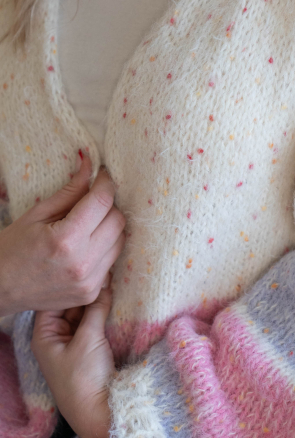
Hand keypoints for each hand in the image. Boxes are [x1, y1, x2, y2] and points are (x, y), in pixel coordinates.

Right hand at [0, 153, 125, 316]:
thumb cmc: (12, 248)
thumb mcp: (37, 214)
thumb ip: (70, 190)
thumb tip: (90, 163)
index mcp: (66, 239)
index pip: (103, 201)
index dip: (105, 181)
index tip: (101, 174)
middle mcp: (82, 263)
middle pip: (118, 220)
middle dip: (108, 204)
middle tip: (92, 200)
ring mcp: (89, 282)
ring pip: (120, 241)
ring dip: (109, 226)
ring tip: (88, 224)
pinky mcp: (91, 294)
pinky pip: (112, 261)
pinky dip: (105, 248)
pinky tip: (86, 245)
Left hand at [31, 275, 114, 437]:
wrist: (101, 411)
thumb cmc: (84, 378)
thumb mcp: (88, 338)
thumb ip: (96, 307)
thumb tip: (104, 281)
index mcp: (45, 335)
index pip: (53, 300)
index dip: (68, 284)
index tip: (87, 268)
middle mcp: (56, 337)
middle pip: (68, 304)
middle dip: (84, 290)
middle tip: (105, 270)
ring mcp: (73, 342)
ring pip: (83, 312)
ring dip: (95, 300)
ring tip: (111, 279)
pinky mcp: (90, 348)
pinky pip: (93, 322)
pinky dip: (102, 311)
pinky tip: (113, 297)